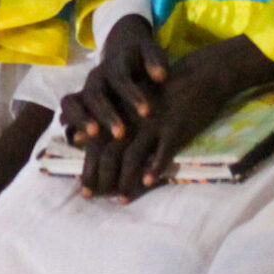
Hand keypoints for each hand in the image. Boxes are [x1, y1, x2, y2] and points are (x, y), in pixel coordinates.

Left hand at [60, 29, 273, 201]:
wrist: (199, 76)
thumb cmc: (160, 93)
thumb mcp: (128, 102)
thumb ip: (103, 120)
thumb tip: (74, 138)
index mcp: (118, 112)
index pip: (95, 143)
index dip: (88, 167)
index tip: (84, 188)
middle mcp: (131, 119)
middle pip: (108, 152)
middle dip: (100, 178)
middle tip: (94, 197)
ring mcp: (153, 124)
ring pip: (132, 156)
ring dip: (125, 181)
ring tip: (121, 198)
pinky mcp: (175, 128)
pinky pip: (162, 152)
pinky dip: (154, 168)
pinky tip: (148, 183)